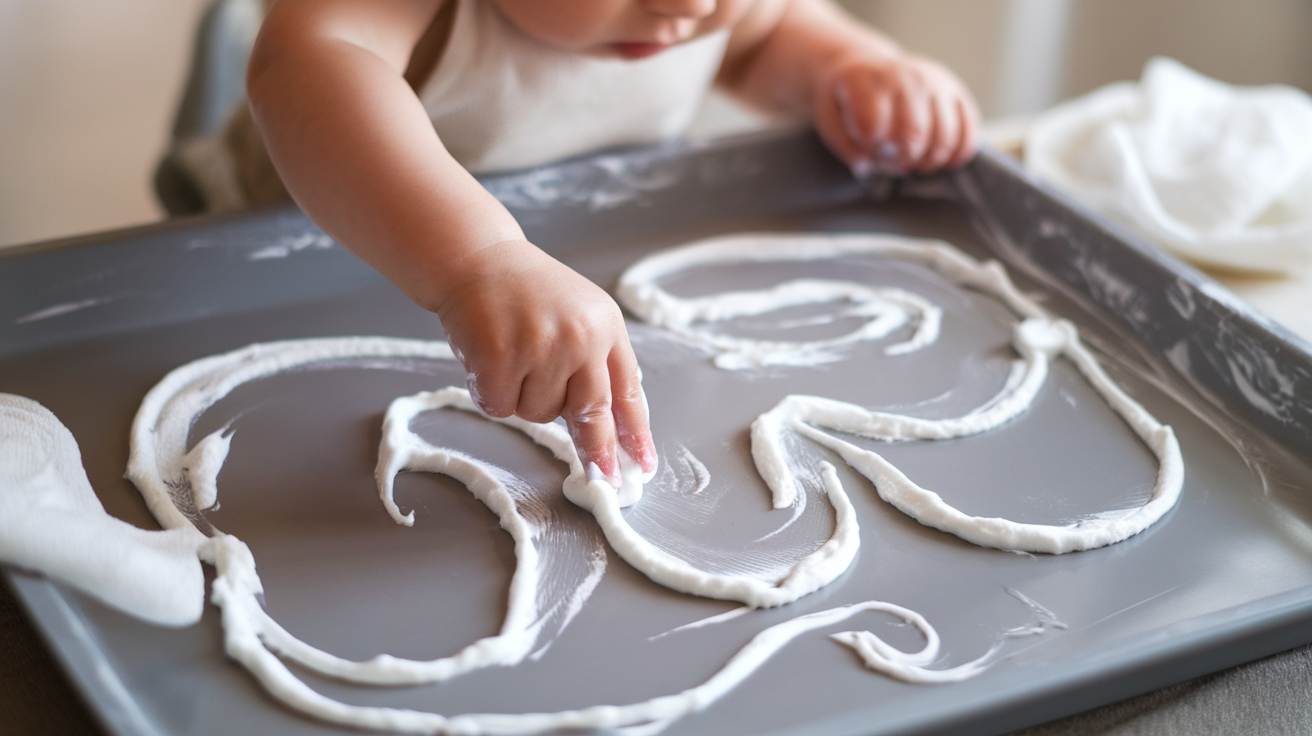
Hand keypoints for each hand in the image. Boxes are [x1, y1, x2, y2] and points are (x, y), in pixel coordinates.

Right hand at [436, 239, 656, 485]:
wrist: (477, 259)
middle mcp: (579, 336)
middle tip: (600, 477)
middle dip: (596, 450)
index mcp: (606, 326)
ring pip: (540, 414)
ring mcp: (540, 346)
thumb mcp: (580, 315)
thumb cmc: (527, 292)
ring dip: (524, 398)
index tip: (642, 465)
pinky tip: (488, 361)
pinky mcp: (500, 356)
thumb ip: (596, 362)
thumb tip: (609, 426)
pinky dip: (491, 393)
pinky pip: (501, 407)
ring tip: (514, 358)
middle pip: (593, 413)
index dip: (634, 434)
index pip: (627, 391)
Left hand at [815, 51, 978, 176]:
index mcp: (869, 82)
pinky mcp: (956, 91)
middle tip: (893, 165)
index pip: (875, 127)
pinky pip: (969, 128)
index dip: (872, 151)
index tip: (868, 152)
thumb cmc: (846, 99)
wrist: (865, 66)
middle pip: (914, 135)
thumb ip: (843, 146)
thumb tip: (867, 167)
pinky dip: (959, 152)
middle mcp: (906, 78)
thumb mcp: (828, 118)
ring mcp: (936, 83)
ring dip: (930, 161)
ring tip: (914, 163)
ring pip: (945, 135)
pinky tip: (945, 162)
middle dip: (902, 161)